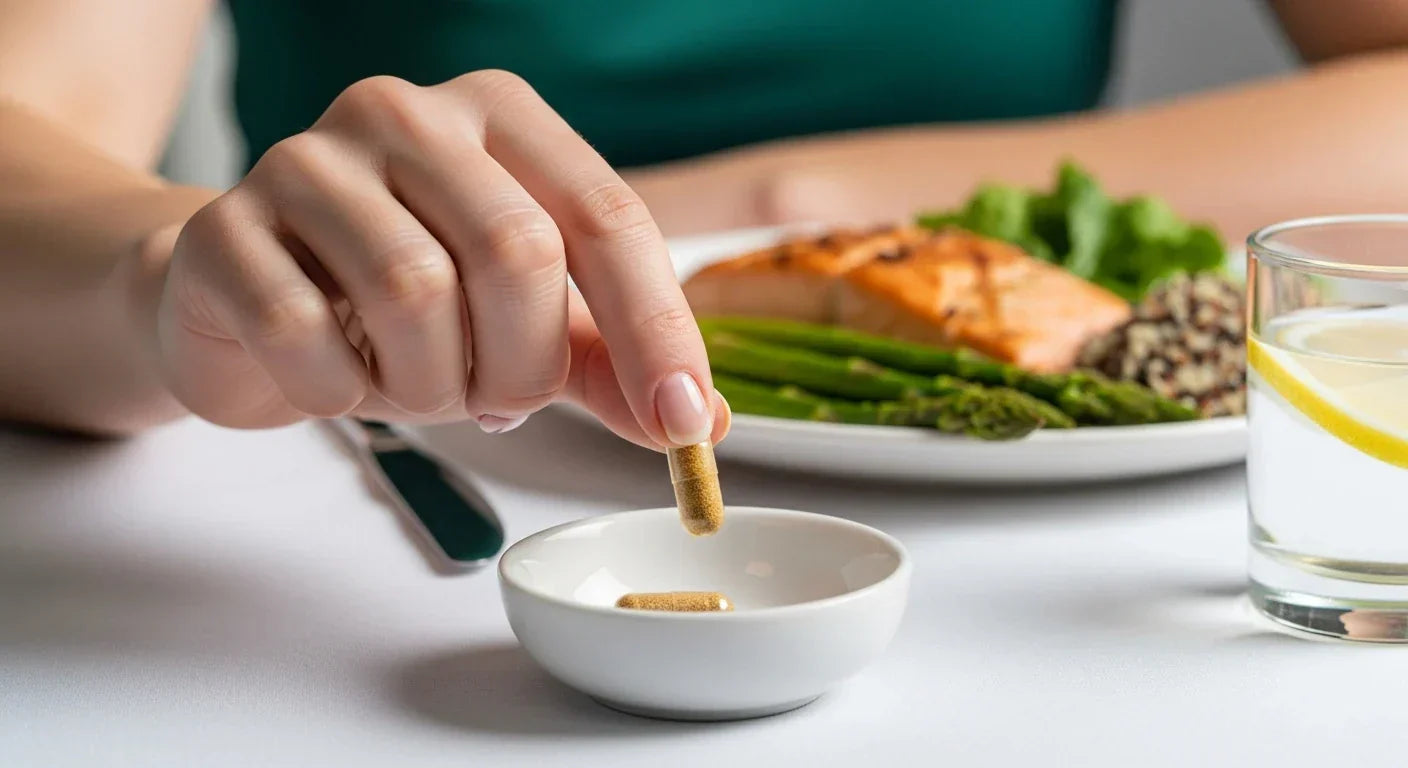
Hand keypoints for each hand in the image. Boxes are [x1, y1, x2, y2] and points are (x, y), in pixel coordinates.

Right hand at [145, 71, 727, 447]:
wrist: (241, 298)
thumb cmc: (396, 306)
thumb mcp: (520, 324)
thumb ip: (605, 361)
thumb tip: (697, 423)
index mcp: (499, 116)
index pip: (606, 215)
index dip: (655, 330)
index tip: (685, 424)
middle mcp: (406, 113)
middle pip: (514, 251)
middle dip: (522, 365)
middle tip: (498, 404)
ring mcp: (305, 159)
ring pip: (414, 294)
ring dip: (430, 385)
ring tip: (412, 386)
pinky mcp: (224, 227)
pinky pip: (305, 333)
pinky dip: (338, 392)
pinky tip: (335, 379)